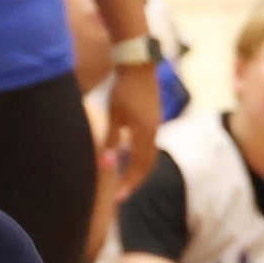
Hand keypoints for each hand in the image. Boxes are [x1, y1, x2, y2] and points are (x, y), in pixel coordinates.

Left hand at [100, 65, 160, 194]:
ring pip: (150, 155)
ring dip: (138, 170)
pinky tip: (129, 159)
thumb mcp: (114, 115)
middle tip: (120, 195)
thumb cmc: (123, 88)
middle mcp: (154, 131)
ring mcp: (156, 124)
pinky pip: (149, 145)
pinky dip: (141, 157)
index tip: (118, 197)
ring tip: (125, 181)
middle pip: (147, 165)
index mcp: (145, 133)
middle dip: (134, 181)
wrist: (138, 65)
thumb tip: (107, 164)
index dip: (129, 183)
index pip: (140, 167)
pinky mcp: (154, 119)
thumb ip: (112, 138)